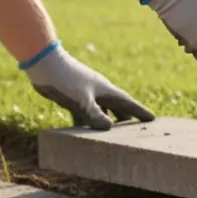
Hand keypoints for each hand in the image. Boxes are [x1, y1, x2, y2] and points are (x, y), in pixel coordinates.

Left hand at [21, 42, 154, 129]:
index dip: (140, 111)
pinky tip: (84, 131)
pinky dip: (87, 121)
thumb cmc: (65, 80)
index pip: (128, 102)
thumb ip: (94, 115)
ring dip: (106, 120)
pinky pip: (84, 112)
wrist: (44, 64)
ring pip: (101, 110)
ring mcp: (86, 93)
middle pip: (117, 107)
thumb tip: (108, 128)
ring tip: (112, 134)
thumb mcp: (81, 101)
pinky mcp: (73, 96)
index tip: (152, 119)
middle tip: (135, 129)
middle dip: (126, 117)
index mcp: (106, 90)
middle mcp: (99, 91)